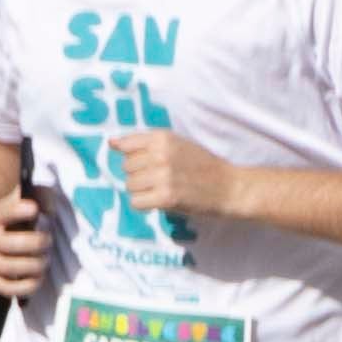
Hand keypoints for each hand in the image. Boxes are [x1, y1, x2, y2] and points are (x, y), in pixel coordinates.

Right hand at [0, 186, 53, 296]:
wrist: (7, 237)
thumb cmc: (27, 219)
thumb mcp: (34, 201)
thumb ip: (42, 198)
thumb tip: (46, 211)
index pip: (2, 212)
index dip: (16, 211)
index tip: (34, 209)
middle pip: (5, 243)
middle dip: (33, 243)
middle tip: (49, 241)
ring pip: (5, 266)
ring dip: (31, 265)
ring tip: (45, 261)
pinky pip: (5, 287)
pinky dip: (24, 286)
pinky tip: (38, 279)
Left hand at [111, 129, 241, 224]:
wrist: (230, 187)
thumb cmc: (203, 165)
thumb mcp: (177, 144)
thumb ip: (145, 143)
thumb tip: (111, 143)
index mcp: (163, 138)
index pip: (126, 146)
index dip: (134, 157)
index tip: (149, 163)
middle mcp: (161, 154)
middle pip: (126, 167)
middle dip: (139, 175)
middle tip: (160, 179)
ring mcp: (163, 176)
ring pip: (129, 185)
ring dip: (142, 191)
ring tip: (161, 189)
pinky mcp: (166, 197)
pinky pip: (136, 202)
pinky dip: (145, 204)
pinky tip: (160, 200)